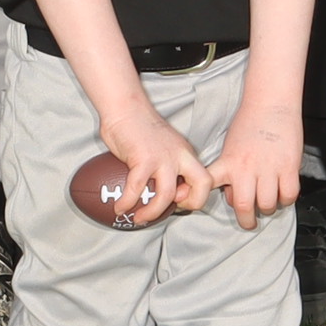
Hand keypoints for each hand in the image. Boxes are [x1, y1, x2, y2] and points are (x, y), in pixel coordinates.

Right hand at [100, 108, 214, 220]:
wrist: (125, 107)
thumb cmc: (139, 126)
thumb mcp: (163, 146)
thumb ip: (166, 165)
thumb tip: (158, 188)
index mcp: (186, 153)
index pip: (205, 179)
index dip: (196, 195)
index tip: (178, 199)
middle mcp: (180, 155)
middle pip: (202, 184)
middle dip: (191, 204)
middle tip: (170, 211)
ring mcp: (162, 158)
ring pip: (167, 195)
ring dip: (152, 212)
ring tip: (139, 218)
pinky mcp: (143, 159)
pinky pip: (136, 189)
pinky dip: (127, 202)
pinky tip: (120, 208)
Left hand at [202, 126, 303, 230]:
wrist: (270, 103)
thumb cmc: (249, 123)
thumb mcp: (230, 146)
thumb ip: (229, 169)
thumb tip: (232, 193)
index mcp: (228, 162)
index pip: (209, 184)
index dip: (200, 199)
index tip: (197, 206)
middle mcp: (246, 168)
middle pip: (243, 206)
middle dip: (246, 220)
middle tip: (249, 221)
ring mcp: (268, 168)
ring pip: (267, 204)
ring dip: (267, 208)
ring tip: (267, 203)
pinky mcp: (288, 167)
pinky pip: (288, 195)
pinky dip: (286, 200)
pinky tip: (282, 194)